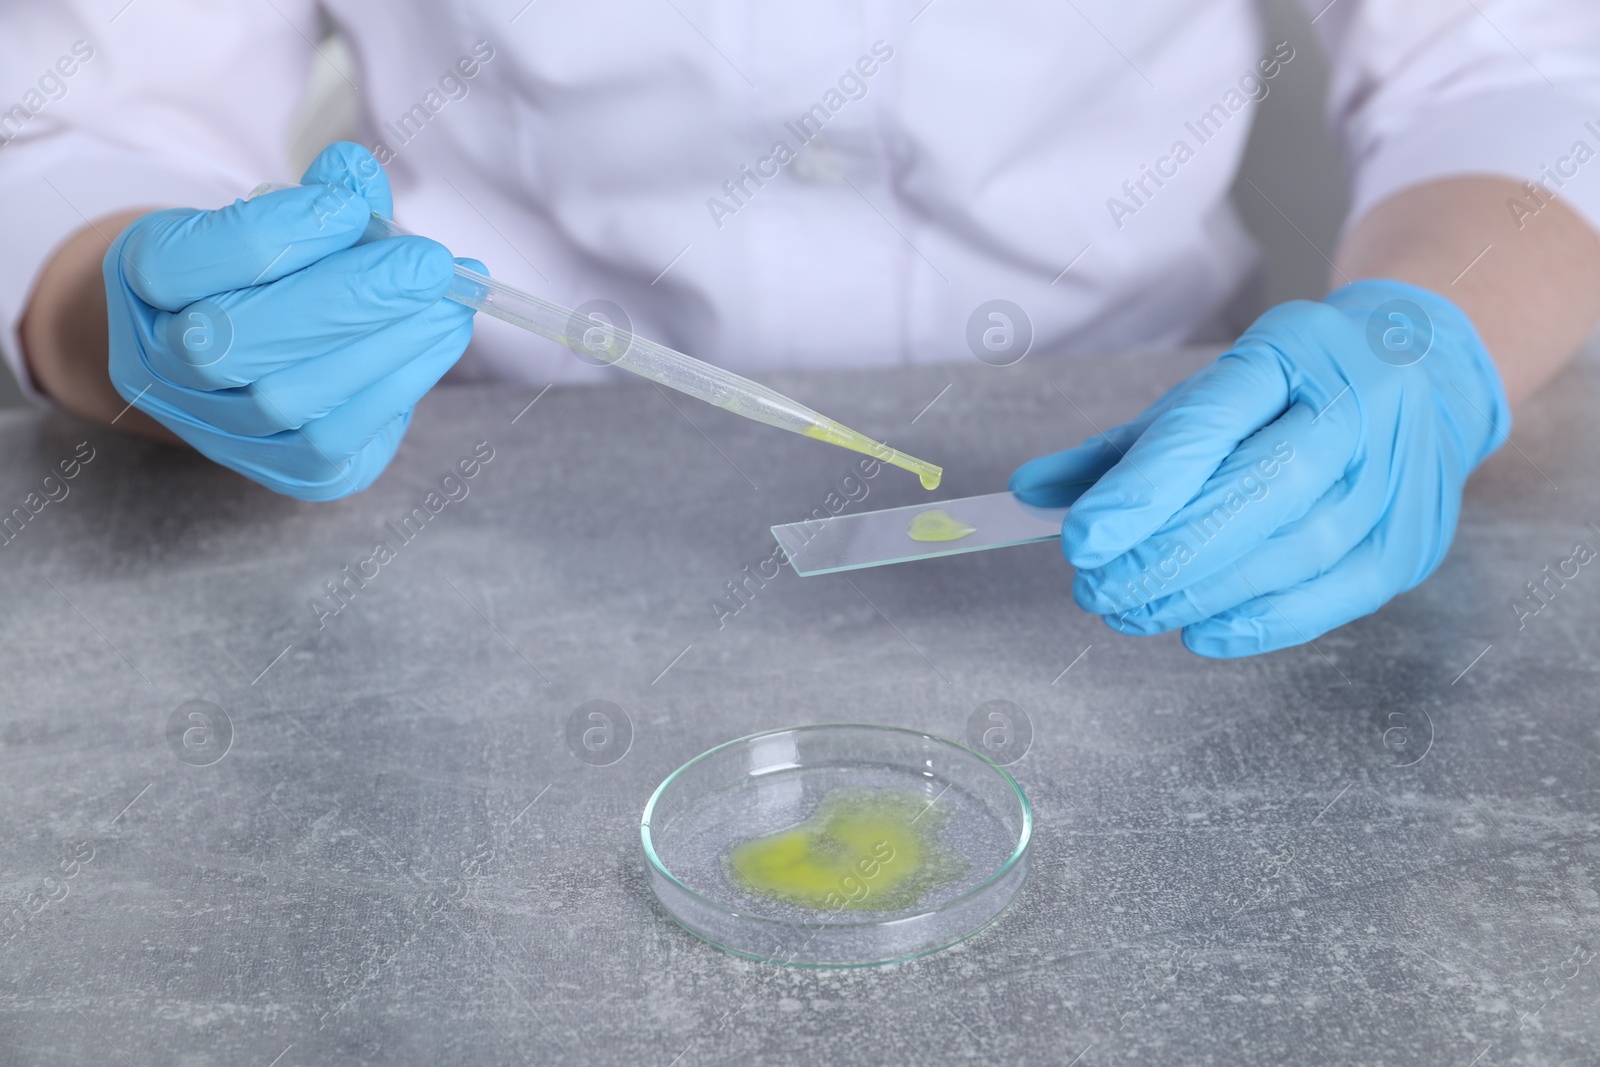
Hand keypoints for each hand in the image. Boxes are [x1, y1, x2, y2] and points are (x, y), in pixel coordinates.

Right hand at [103, 142, 480, 500]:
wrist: (265, 361)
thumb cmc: (272, 274)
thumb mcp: (282, 221)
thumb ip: (320, 200)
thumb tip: (355, 173)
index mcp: (141, 281)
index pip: (180, 262)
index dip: (271, 233)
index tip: (350, 206)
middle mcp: (161, 365)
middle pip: (231, 341)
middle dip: (344, 300)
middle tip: (429, 264)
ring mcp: (216, 429)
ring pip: (286, 399)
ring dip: (384, 345)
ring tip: (451, 302)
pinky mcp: (284, 472)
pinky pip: (334, 441)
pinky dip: (397, 386)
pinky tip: (440, 340)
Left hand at [1010, 280, 1511, 656]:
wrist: (1423, 374)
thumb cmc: (1292, 390)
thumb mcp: (1208, 394)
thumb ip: (1122, 448)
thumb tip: (1032, 491)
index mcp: (1292, 351)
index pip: (1211, 422)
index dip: (1143, 489)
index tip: (1081, 539)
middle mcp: (1356, 407)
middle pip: (1260, 490)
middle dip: (1167, 552)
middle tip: (1096, 589)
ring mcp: (1396, 475)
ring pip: (1299, 547)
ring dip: (1203, 592)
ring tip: (1131, 610)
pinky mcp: (1411, 539)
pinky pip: (1337, 594)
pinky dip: (1264, 622)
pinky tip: (1201, 631)